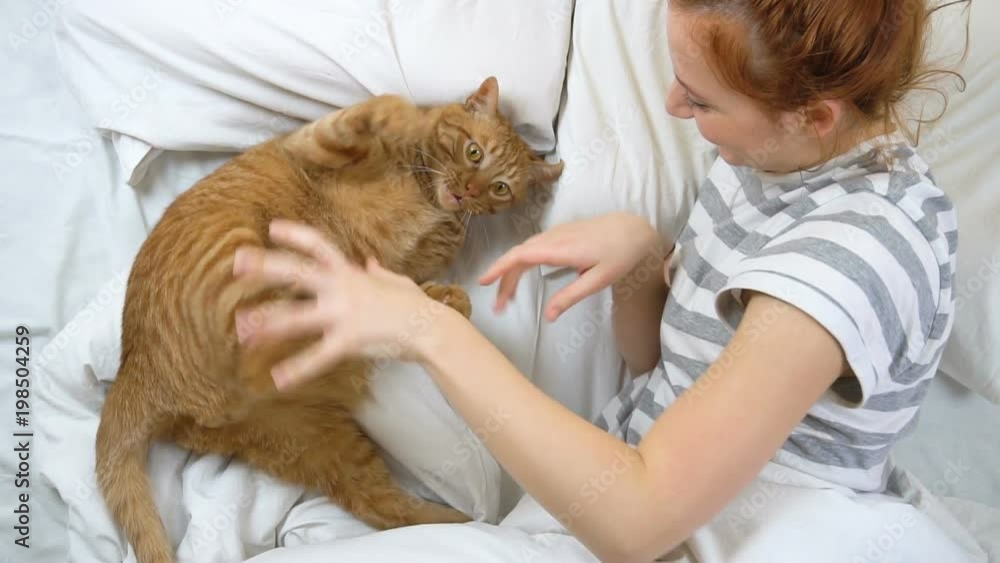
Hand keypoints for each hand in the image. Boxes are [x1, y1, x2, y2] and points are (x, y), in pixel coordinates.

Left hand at [232, 220, 449, 389]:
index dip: (296, 235)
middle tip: (236, 263)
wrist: (431, 328)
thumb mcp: (397, 282)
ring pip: (298, 316)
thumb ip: (379, 272)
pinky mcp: (349, 341)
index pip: (319, 246)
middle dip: (266, 266)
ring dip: (268, 322)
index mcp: (350, 273)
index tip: (271, 229)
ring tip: (242, 329)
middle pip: (298, 272)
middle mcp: (342, 288)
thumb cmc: (416, 305)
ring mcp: (344, 314)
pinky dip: (298, 369)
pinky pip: (319, 356)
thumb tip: (369, 262)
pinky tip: (278, 379)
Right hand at [479, 212, 665, 321]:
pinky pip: (533, 246)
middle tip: (499, 306)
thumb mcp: (598, 281)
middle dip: (503, 279)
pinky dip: (522, 262)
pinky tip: (522, 275)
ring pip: (525, 251)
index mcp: (560, 249)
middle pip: (518, 256)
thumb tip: (547, 317)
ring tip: (507, 296)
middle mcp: (553, 237)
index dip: (499, 268)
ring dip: (512, 272)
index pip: (520, 256)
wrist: (635, 228)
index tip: (483, 281)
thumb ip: (570, 297)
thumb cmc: (620, 255)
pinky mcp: (560, 233)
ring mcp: (556, 232)